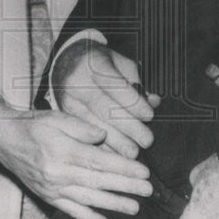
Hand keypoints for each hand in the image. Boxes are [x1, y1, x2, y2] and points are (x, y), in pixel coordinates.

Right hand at [0, 93, 152, 218]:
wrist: (4, 140)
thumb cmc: (33, 125)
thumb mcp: (57, 117)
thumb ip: (82, 127)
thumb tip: (104, 137)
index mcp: (62, 150)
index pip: (99, 161)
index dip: (123, 168)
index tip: (143, 172)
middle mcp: (57, 172)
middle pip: (98, 181)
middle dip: (125, 187)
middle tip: (148, 190)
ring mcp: (52, 187)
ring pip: (87, 198)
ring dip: (113, 204)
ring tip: (134, 207)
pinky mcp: (47, 196)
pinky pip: (70, 210)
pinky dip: (88, 218)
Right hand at [53, 40, 159, 157]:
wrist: (64, 63)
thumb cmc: (99, 63)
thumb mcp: (119, 61)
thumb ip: (137, 80)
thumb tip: (153, 101)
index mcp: (92, 65)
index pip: (114, 85)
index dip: (133, 102)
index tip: (149, 115)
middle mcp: (77, 84)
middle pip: (103, 108)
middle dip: (128, 126)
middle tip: (147, 140)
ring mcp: (68, 102)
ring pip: (93, 125)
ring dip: (116, 142)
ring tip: (134, 152)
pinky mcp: (64, 117)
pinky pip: (83, 135)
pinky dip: (101, 148)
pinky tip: (116, 157)